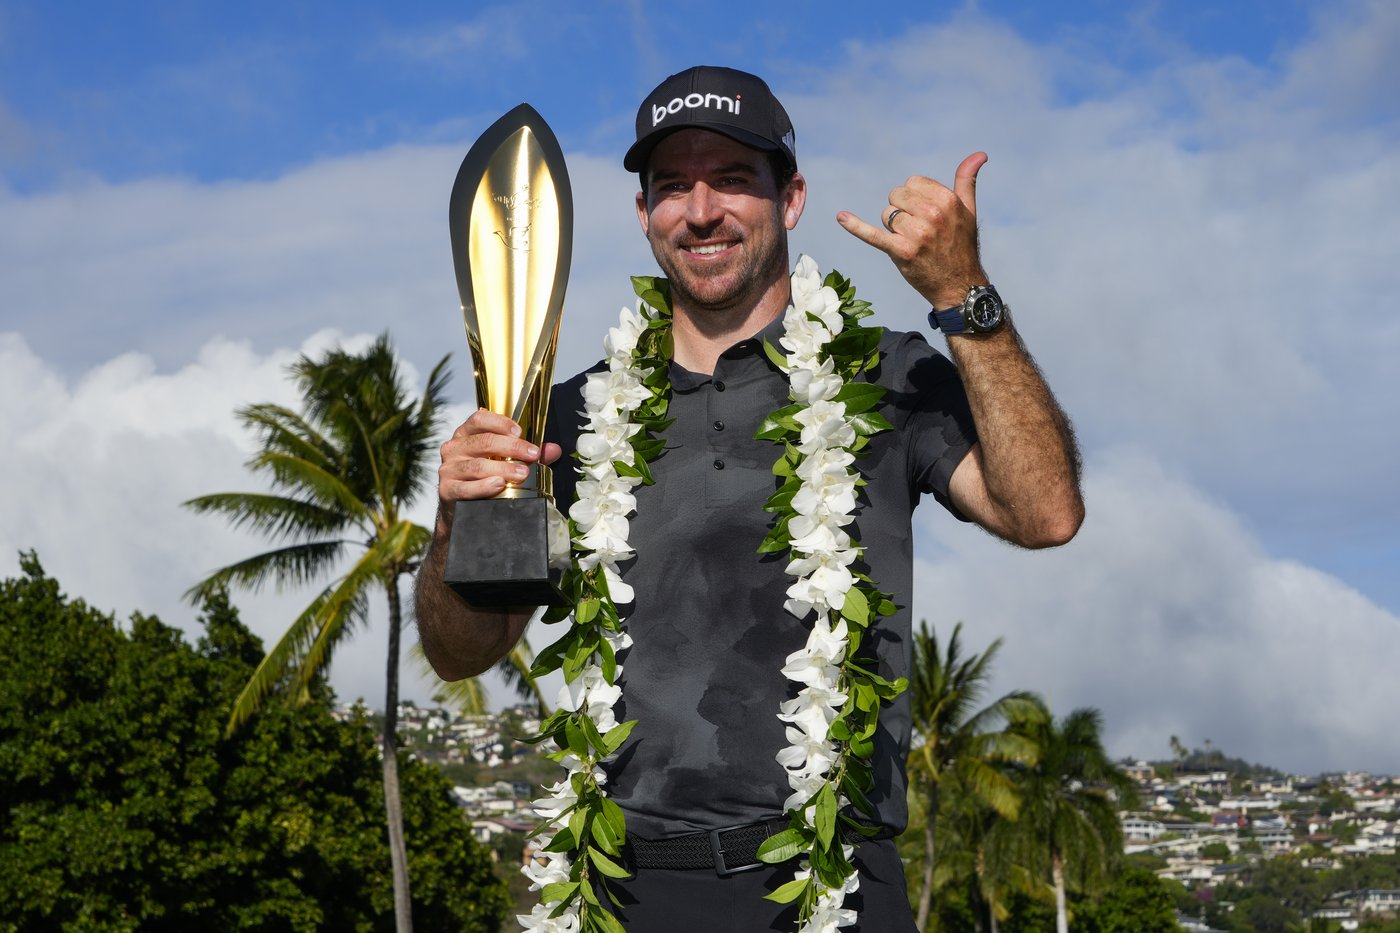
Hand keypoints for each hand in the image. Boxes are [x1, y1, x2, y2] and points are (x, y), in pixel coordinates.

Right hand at [437, 409, 561, 508]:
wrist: (462, 509)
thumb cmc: (484, 478)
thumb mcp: (502, 461)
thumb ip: (526, 453)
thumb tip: (553, 450)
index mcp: (466, 434)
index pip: (479, 419)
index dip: (500, 423)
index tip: (520, 432)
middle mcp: (454, 448)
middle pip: (483, 442)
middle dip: (512, 448)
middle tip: (532, 455)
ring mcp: (448, 470)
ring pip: (478, 466)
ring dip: (503, 469)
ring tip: (522, 473)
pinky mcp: (447, 490)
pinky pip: (466, 488)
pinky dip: (484, 486)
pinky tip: (498, 485)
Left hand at [836, 152, 989, 310]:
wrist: (958, 285)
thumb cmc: (961, 245)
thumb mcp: (969, 210)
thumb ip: (967, 180)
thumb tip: (980, 154)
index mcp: (947, 200)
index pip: (911, 183)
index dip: (915, 198)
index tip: (927, 214)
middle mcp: (932, 214)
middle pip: (896, 196)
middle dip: (902, 210)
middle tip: (920, 231)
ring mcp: (916, 234)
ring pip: (886, 215)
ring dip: (894, 228)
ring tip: (913, 242)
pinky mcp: (900, 252)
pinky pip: (872, 234)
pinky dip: (855, 226)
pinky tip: (840, 216)